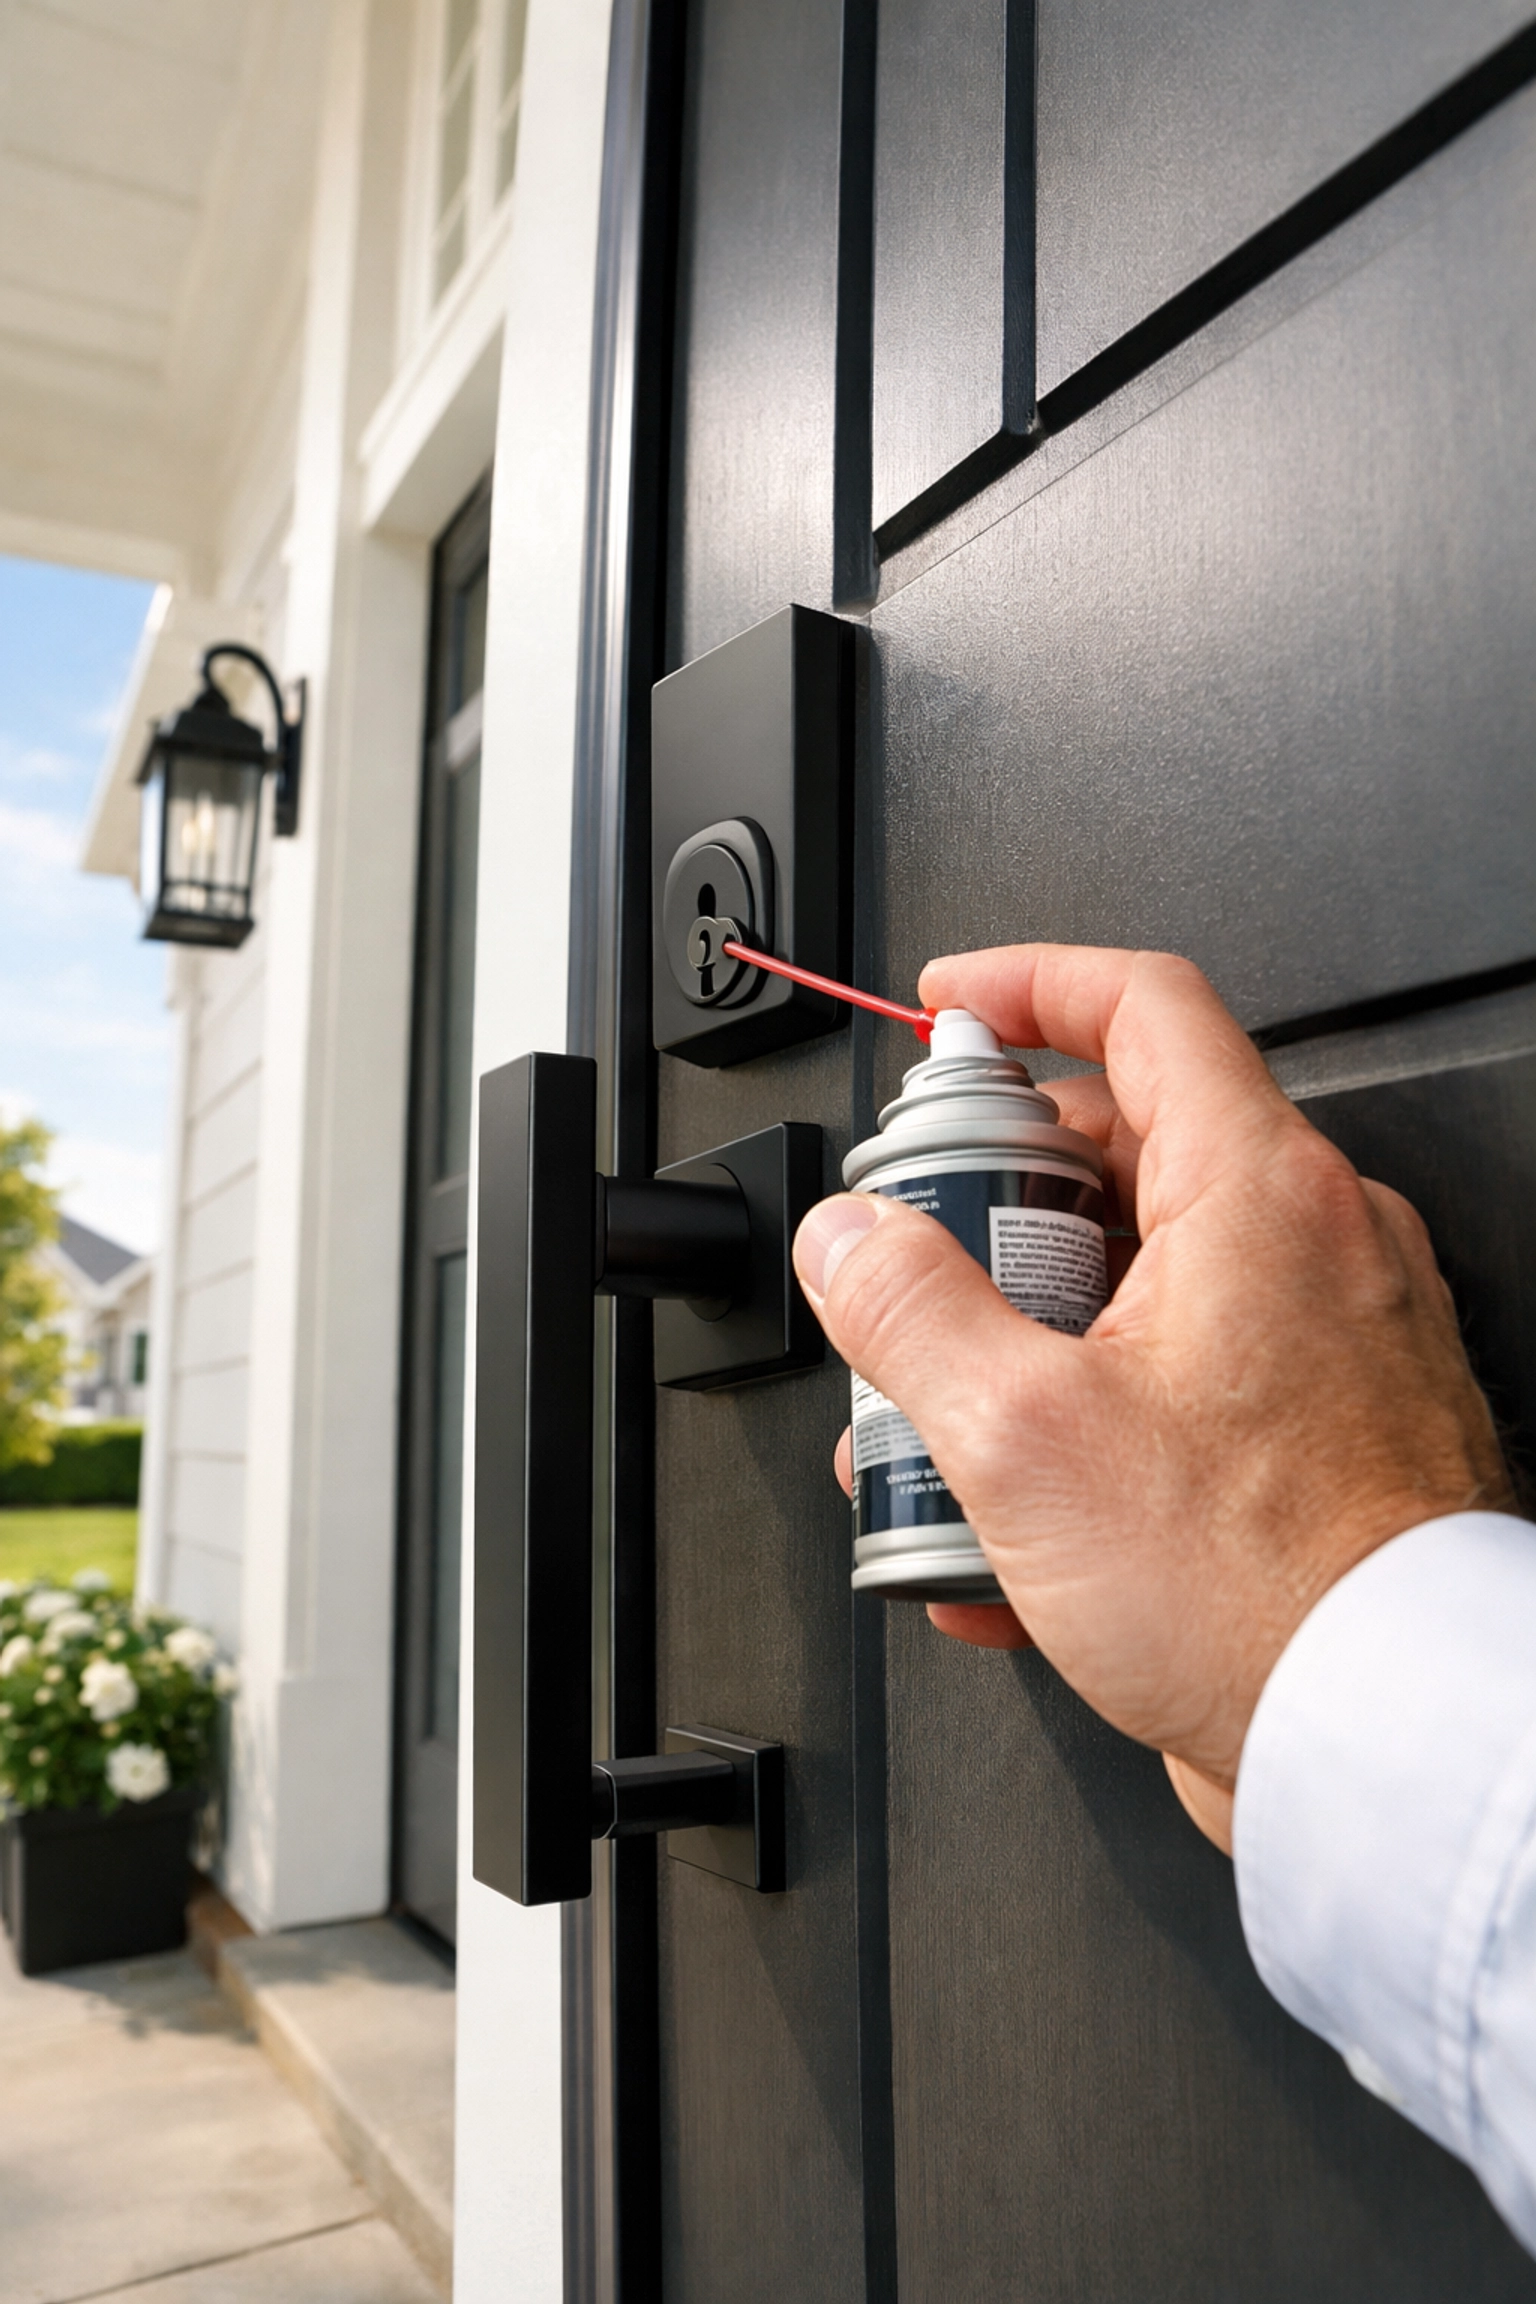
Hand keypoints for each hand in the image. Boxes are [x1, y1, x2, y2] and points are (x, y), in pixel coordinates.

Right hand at [796, 946, 1511, 1851]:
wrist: (1385, 1745)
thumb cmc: (1263, 1593)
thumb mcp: (1024, 1434)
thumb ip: (910, 1309)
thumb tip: (850, 1236)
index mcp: (1260, 1195)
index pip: (1142, 1007)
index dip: (1028, 983)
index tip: (948, 1005)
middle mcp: (1318, 1247)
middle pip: (1123, 1151)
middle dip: (991, 1205)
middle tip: (912, 1265)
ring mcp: (1329, 1342)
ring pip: (1141, 1283)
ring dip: (1024, 1339)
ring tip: (942, 1440)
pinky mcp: (1320, 1435)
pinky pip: (1180, 1385)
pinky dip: (1086, 1425)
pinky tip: (1008, 1539)